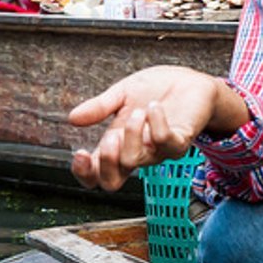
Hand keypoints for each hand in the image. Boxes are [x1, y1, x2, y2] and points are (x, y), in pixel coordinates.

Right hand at [67, 65, 241, 190]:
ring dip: (131, 134)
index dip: (84, 173)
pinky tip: (154, 107)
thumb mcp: (122, 93)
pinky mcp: (180, 140)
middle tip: (111, 135)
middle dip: (105, 160)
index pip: (96, 175)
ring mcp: (158, 150)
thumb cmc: (156, 90)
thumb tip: (73, 118)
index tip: (80, 154)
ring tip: (138, 111)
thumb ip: (100, 107)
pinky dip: (156, 123)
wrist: (189, 81)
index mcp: (118, 144)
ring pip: (135, 161)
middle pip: (112, 182)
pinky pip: (165, 143)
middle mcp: (137, 152)